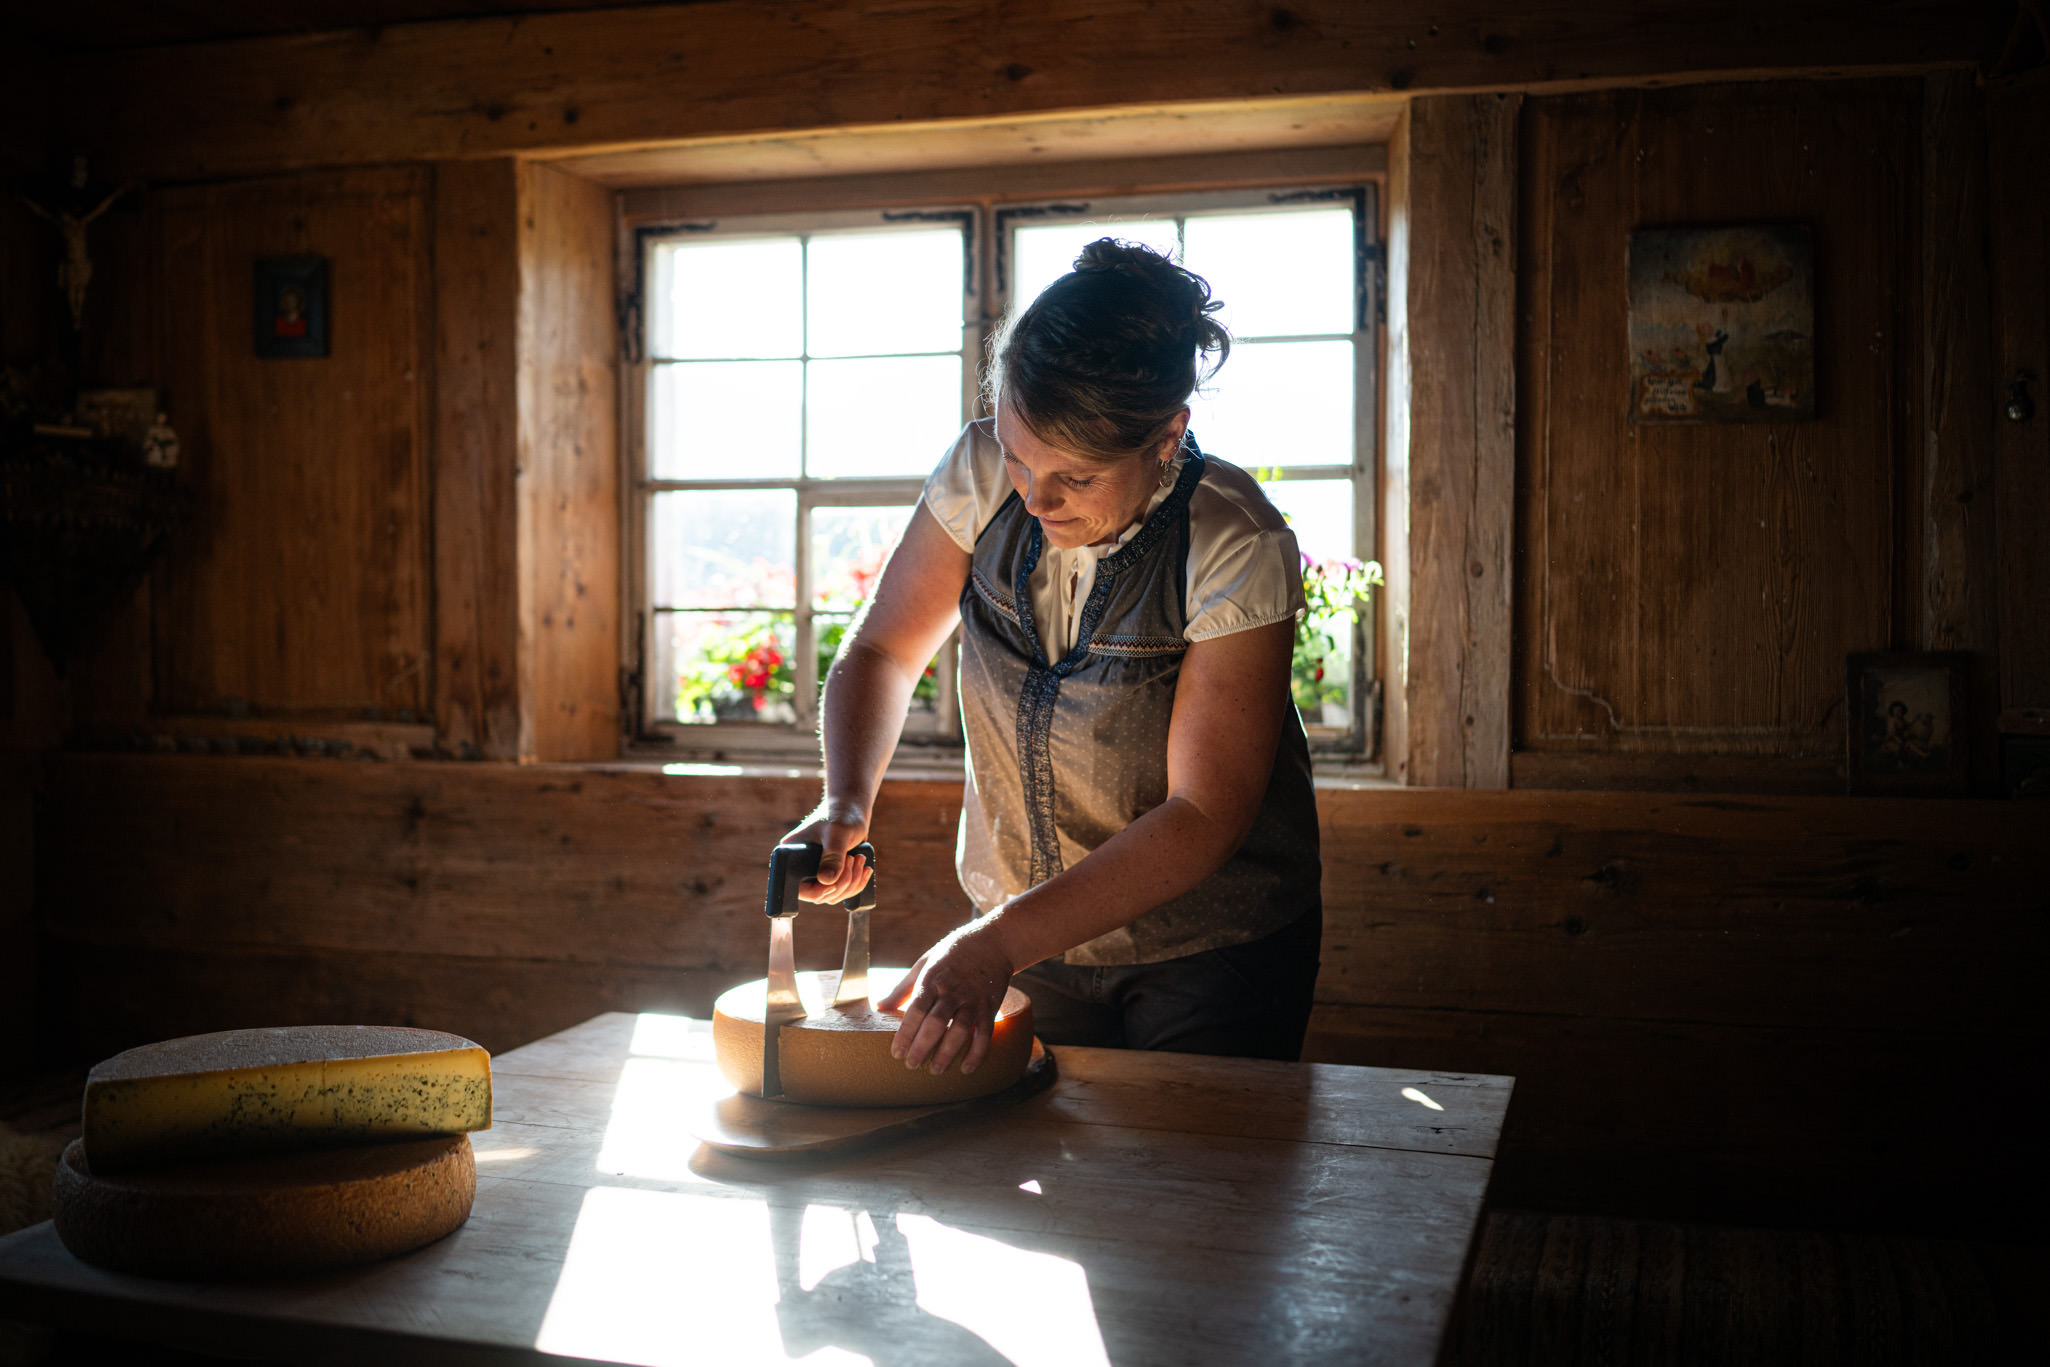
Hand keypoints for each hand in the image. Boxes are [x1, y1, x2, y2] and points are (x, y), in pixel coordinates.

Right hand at [779, 804, 872, 904]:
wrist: (852, 810)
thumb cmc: (842, 815)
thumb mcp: (838, 833)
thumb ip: (833, 856)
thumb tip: (827, 881)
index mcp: (791, 856)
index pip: (798, 887)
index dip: (817, 891)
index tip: (835, 883)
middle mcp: (800, 867)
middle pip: (820, 895)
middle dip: (842, 883)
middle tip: (854, 859)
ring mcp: (816, 872)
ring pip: (834, 894)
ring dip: (852, 882)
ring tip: (860, 859)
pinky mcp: (830, 874)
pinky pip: (842, 890)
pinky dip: (857, 883)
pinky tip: (864, 868)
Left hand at [877, 920, 1016, 1075]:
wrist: (993, 942)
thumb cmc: (953, 952)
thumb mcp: (924, 963)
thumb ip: (902, 987)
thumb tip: (879, 1007)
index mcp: (932, 979)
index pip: (915, 1010)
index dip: (905, 1033)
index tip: (896, 1052)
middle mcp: (952, 991)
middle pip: (936, 1023)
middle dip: (922, 1046)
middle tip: (911, 1065)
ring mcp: (972, 1000)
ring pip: (960, 1030)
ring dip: (947, 1053)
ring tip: (935, 1070)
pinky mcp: (989, 1007)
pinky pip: (985, 1034)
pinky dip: (977, 1053)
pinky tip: (966, 1068)